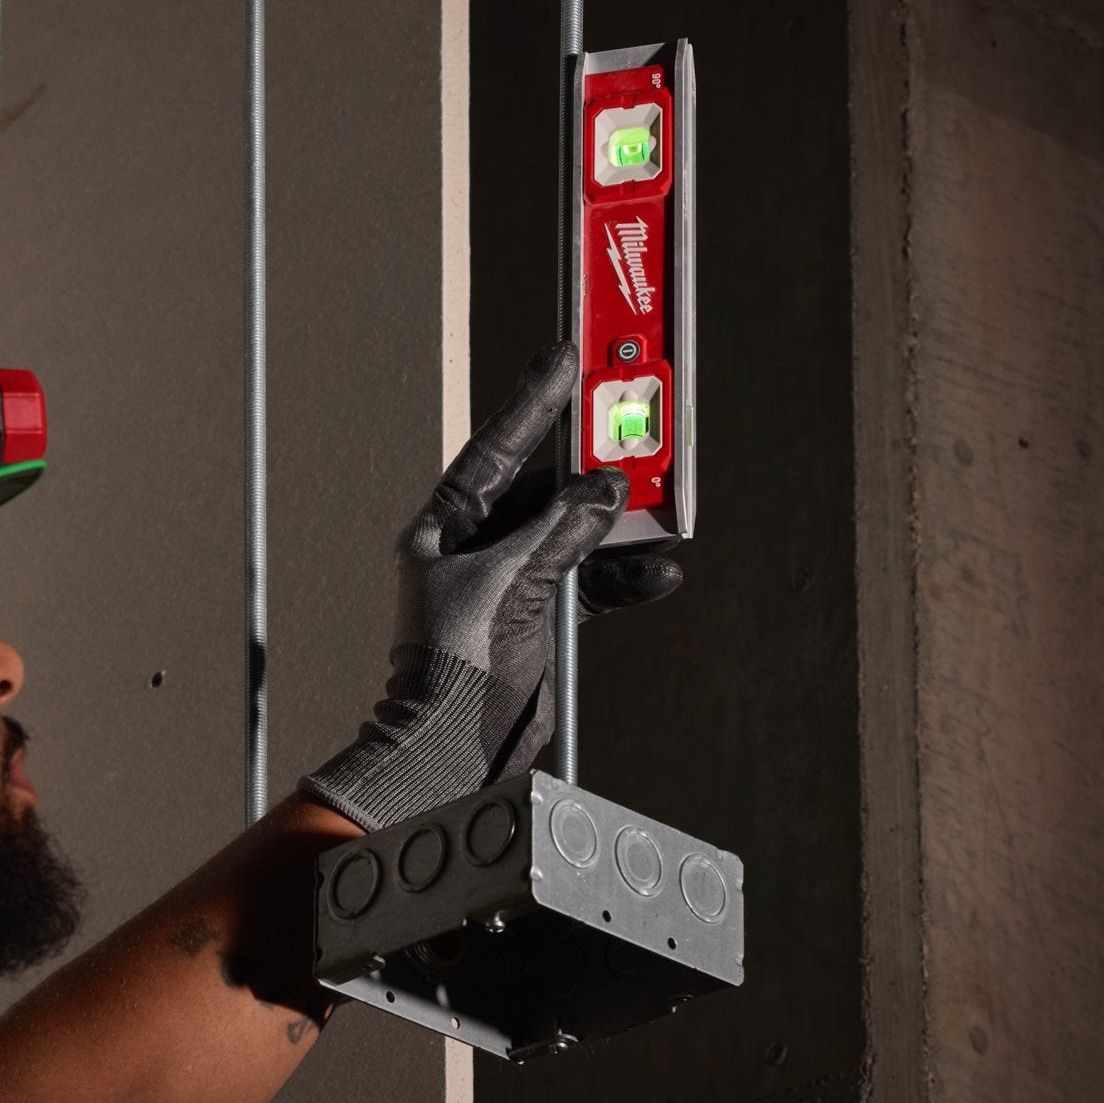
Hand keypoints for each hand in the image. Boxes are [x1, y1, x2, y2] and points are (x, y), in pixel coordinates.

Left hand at [300, 344, 684, 830]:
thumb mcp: (509, 583)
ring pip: (575, 531)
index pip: (495, 447)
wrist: (454, 744)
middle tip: (628, 430)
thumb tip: (604, 489)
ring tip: (655, 511)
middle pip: (544, 485)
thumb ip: (560, 530)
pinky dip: (624, 575)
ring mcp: (511, 579)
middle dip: (589, 465)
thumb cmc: (452, 665)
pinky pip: (592, 579)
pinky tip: (657, 572)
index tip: (563, 358)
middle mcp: (477, 545)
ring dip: (616, 526)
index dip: (531, 401)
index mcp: (447, 525)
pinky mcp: (542, 614)